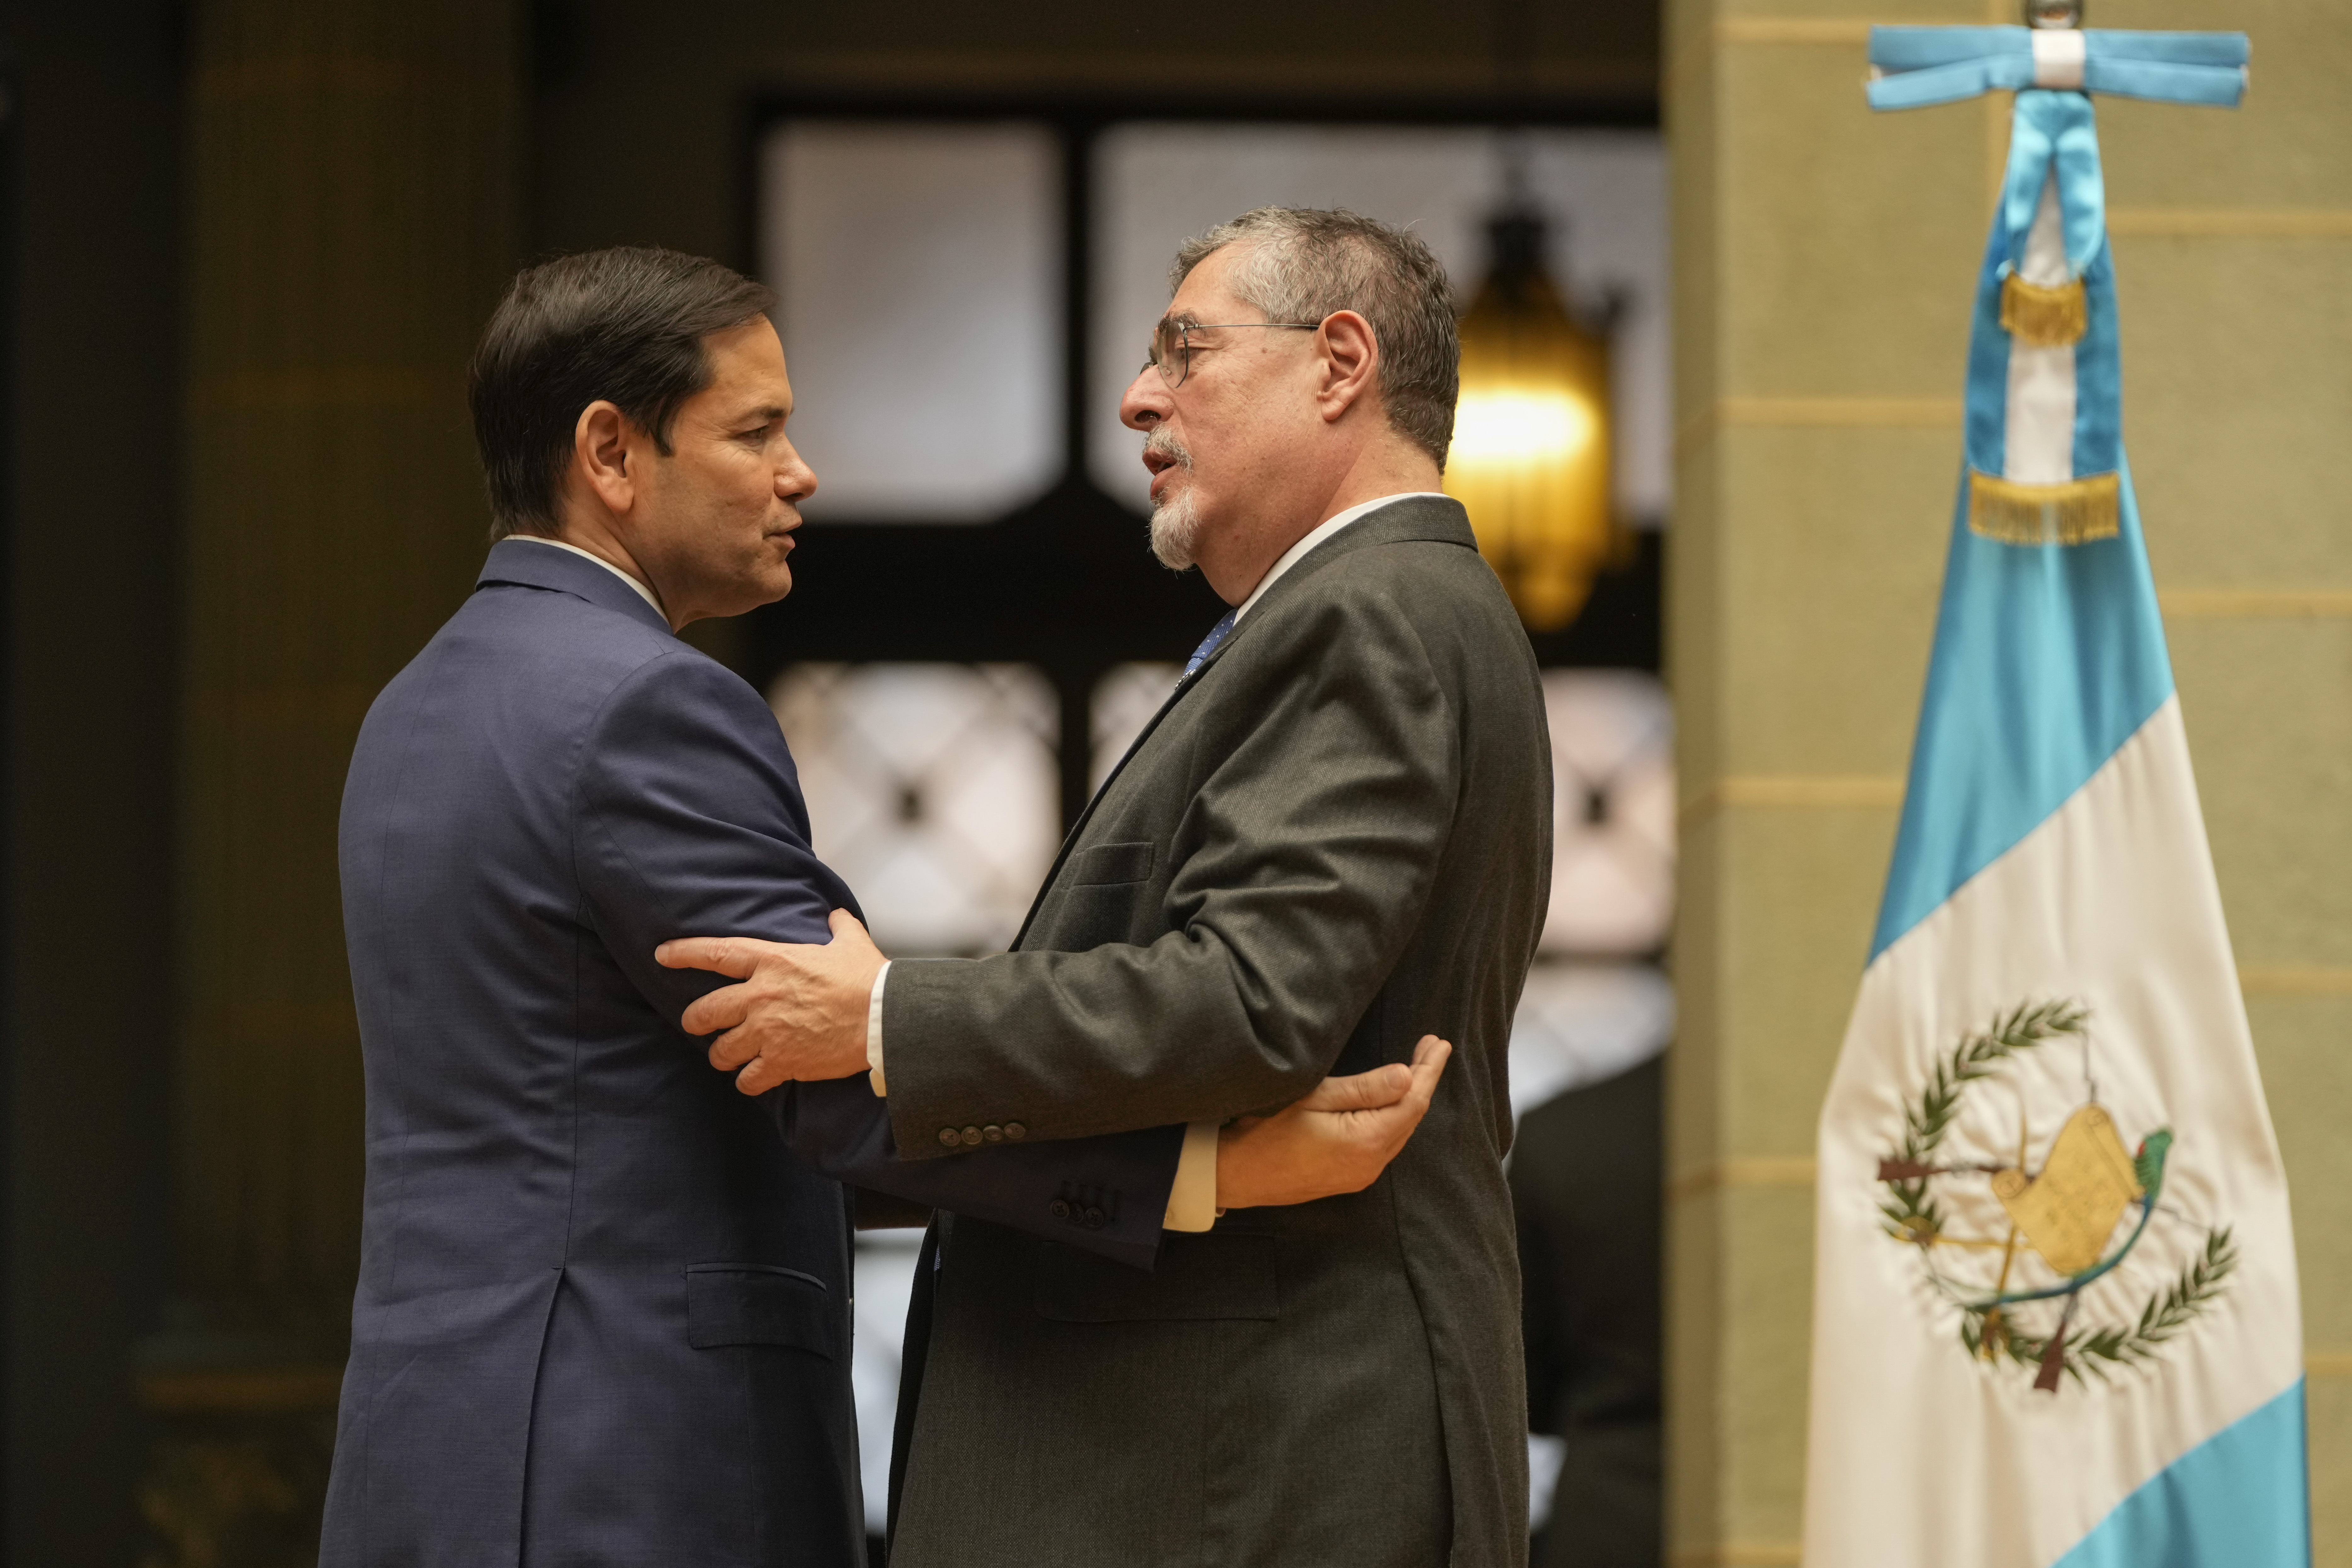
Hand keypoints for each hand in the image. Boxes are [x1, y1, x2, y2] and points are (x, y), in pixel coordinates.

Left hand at [656, 909, 882, 1094]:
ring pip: (722, 1051)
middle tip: (696, 1025)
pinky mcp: (781, 1061)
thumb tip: (835, 915)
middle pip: (705, 1011)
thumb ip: (837, 927)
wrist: (884, 1018)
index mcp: (773, 961)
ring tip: (730, 1058)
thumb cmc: (869, 979)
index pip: (717, 953)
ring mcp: (768, 1032)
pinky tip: (754, 1079)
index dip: (684, 954)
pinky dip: (748, 1081)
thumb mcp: (851, 942)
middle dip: (694, 1021)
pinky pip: (748, 1079)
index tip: (661, 955)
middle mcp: (761, 996)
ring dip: (723, 1055)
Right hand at [1213, 1035, 1452, 1209]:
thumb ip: (1364, 1089)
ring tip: (1417, 1069)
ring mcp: (1360, 1175)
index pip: (1413, 1100)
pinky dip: (1393, 1118)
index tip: (1438, 1042)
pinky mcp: (1347, 1178)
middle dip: (1423, 1080)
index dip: (1428, 1069)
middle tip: (1431, 1047)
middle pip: (1410, 1117)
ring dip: (1409, 1099)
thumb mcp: (1313, 1097)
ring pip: (1398, 1132)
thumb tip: (1408, 1075)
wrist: (1232, 1173)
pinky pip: (1383, 1144)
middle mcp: (1371, 1164)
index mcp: (1367, 1142)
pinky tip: (1391, 1101)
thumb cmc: (1263, 1129)